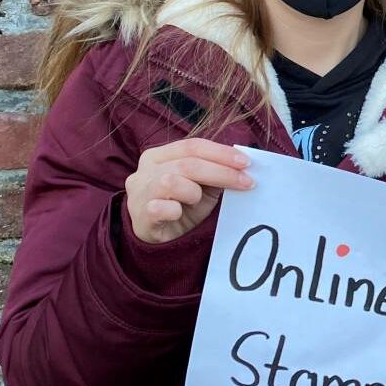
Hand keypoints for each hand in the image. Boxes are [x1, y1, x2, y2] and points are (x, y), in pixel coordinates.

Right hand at [125, 138, 253, 243]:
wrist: (162, 239)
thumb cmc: (182, 207)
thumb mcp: (202, 186)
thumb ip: (216, 172)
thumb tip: (244, 165)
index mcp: (159, 155)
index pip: (192, 146)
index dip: (221, 152)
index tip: (247, 162)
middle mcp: (145, 170)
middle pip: (187, 163)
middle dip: (221, 172)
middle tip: (246, 182)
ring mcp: (139, 193)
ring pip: (171, 181)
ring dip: (193, 192)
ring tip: (197, 201)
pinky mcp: (139, 215)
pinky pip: (160, 208)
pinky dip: (175, 210)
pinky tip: (179, 214)